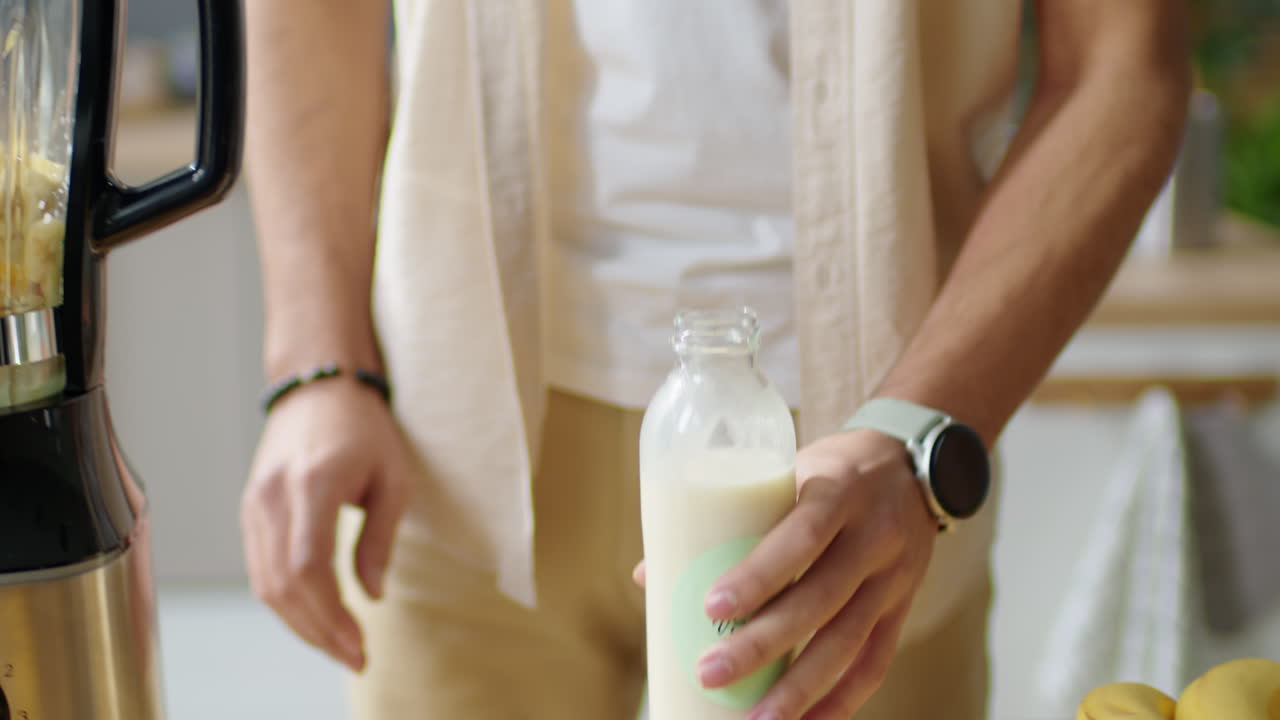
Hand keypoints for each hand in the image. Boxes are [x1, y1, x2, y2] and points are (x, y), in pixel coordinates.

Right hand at [241, 379, 412, 671]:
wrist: (317, 386)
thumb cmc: (364, 428)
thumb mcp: (393, 478)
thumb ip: (380, 538)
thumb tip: (372, 595)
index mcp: (313, 482)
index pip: (310, 566)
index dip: (330, 616)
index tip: (360, 645)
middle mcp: (274, 496)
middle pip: (283, 584)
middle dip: (318, 631)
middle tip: (354, 657)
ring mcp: (254, 504)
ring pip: (265, 583)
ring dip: (300, 623)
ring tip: (338, 645)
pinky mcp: (250, 510)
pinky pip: (260, 569)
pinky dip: (285, 601)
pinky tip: (314, 617)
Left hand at [635, 429, 936, 717]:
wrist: (917, 469)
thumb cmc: (830, 470)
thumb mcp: (787, 471)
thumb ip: (729, 519)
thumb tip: (650, 575)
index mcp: (839, 492)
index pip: (803, 536)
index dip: (759, 574)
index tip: (712, 607)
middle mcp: (873, 537)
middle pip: (820, 600)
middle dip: (763, 644)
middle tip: (710, 673)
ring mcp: (893, 578)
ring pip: (847, 641)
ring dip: (799, 688)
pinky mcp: (902, 608)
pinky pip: (875, 662)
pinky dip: (842, 700)